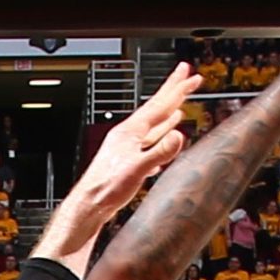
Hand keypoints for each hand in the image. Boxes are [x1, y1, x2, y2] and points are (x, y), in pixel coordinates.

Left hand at [50, 64, 197, 242]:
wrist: (89, 205)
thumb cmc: (106, 188)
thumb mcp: (137, 169)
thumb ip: (159, 153)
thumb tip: (179, 136)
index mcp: (130, 132)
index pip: (159, 105)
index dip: (177, 89)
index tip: (190, 75)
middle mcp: (128, 135)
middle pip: (156, 108)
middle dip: (173, 91)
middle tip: (186, 75)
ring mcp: (127, 147)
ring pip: (153, 125)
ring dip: (167, 114)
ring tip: (178, 105)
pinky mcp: (128, 161)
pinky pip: (149, 143)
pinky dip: (160, 137)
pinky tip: (165, 139)